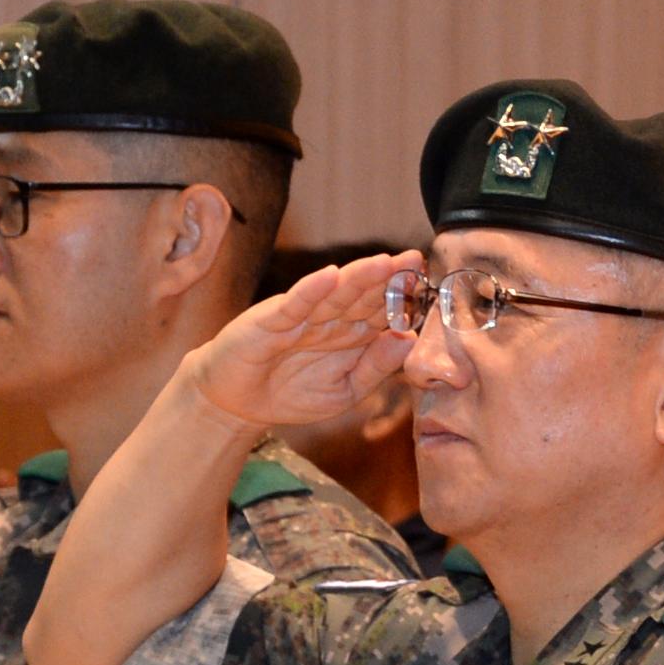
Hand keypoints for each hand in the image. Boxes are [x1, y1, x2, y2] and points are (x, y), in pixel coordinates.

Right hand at [193, 253, 420, 429]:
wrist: (235, 403)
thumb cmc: (288, 394)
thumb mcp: (343, 392)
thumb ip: (374, 368)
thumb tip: (408, 340)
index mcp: (351, 335)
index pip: (383, 313)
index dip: (405, 300)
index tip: (429, 287)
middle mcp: (329, 320)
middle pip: (363, 296)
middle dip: (388, 279)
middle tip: (414, 260)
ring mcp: (301, 318)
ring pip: (335, 294)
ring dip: (358, 278)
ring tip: (384, 263)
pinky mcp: (271, 321)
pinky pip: (295, 303)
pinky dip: (311, 290)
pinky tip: (330, 276)